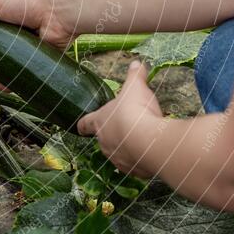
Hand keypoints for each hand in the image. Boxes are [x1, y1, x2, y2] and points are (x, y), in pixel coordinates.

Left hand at [77, 61, 161, 178]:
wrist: (149, 142)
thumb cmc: (135, 111)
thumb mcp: (135, 87)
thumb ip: (134, 76)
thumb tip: (136, 63)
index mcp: (99, 122)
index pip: (85, 123)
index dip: (84, 123)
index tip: (82, 124)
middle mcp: (104, 143)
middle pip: (104, 139)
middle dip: (115, 133)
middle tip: (128, 126)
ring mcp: (118, 159)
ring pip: (119, 153)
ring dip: (128, 147)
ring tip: (142, 139)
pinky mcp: (133, 171)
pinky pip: (136, 165)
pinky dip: (141, 160)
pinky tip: (151, 152)